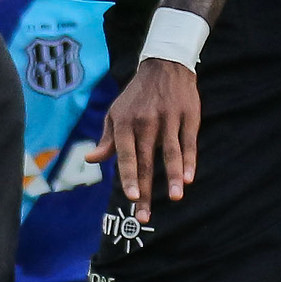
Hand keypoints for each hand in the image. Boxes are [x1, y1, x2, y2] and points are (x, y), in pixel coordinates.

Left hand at [91, 58, 198, 223]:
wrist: (164, 65)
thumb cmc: (136, 97)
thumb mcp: (116, 113)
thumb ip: (107, 139)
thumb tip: (91, 160)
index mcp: (125, 122)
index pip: (126, 154)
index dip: (129, 176)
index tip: (131, 197)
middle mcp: (145, 122)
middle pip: (146, 160)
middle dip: (146, 189)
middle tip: (144, 216)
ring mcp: (168, 119)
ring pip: (170, 152)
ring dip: (173, 176)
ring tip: (176, 198)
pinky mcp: (188, 116)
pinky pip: (188, 142)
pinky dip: (189, 160)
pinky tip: (189, 177)